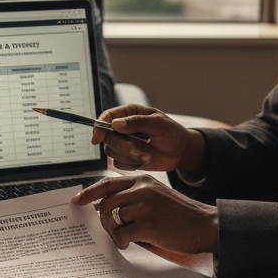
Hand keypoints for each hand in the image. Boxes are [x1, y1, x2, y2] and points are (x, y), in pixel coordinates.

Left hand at [71, 174, 218, 253]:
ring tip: (123, 237)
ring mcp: (145, 206)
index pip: (107, 183)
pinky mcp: (149, 224)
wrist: (205, 225)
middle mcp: (142, 189)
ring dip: (113, 231)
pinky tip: (128, 243)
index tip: (76, 200)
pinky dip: (120, 241)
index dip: (89, 193)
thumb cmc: (179, 214)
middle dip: (103, 219)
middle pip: (106, 203)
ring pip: (112, 219)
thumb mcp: (156, 195)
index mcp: (142, 180)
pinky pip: (121, 234)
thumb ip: (133, 196)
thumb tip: (104, 208)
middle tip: (111, 229)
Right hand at [91, 104, 205, 173]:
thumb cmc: (172, 133)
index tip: (97, 138)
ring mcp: (123, 143)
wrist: (181, 152)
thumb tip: (115, 124)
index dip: (99, 127)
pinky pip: (118, 163)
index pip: (107, 117)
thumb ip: (137, 122)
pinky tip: (145, 160)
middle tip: (140, 151)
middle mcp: (122, 127)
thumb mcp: (159, 124)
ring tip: (147, 156)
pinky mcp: (126, 157)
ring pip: (111, 151)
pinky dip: (131, 164)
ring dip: (129, 156)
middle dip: (123, 146)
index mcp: (129, 113)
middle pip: (107, 137)